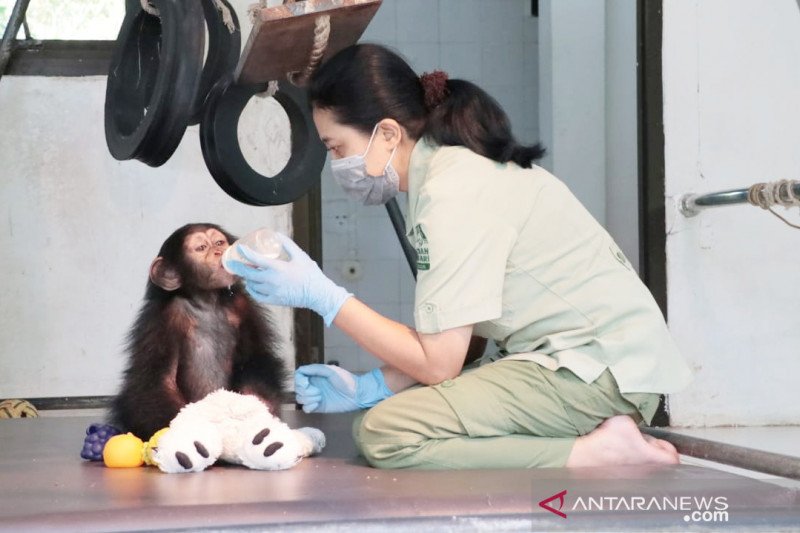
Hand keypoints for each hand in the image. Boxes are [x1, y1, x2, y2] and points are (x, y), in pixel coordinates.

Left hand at [226, 232, 350, 325]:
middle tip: (232, 263)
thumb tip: (276, 234)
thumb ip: (287, 244)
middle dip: (238, 267)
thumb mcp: (300, 255)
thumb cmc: (310, 274)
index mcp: (277, 267)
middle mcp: (272, 280)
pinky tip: (251, 286)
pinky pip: (257, 296)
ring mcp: (272, 292)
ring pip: (252, 285)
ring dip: (247, 278)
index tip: (239, 249)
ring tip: (246, 272)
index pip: (255, 259)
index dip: (245, 253)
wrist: (318, 294)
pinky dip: (252, 290)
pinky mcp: (274, 300)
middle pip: (248, 274)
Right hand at [294, 364, 393, 412]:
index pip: (299, 376)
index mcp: (315, 375)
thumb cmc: (346, 380)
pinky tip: (318, 404)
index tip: (306, 383)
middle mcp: (313, 385)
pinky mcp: (318, 407)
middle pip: (297, 388)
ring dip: (308, 398)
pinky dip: (309, 407)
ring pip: (300, 398)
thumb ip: (316, 369)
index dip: (299, 380)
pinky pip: (305, 408)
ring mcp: (315, 397)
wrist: (357, 395)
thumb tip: (301, 370)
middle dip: (305, 391)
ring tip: (320, 397)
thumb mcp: (331, 371)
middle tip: (318, 392)